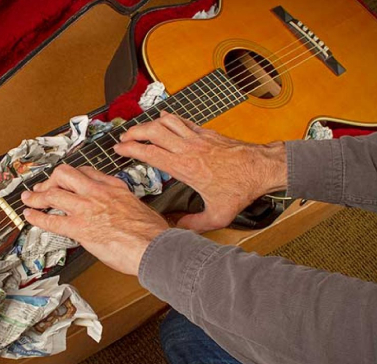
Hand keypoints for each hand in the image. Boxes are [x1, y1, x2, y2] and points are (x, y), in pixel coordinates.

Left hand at [21, 165, 168, 275]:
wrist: (154, 247)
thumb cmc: (152, 233)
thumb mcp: (139, 207)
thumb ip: (122, 205)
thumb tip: (118, 213)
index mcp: (114, 186)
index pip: (86, 171)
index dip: (72, 175)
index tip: (66, 180)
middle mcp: (97, 192)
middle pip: (65, 175)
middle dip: (50, 180)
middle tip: (43, 188)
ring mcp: (87, 208)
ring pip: (53, 193)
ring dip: (36, 196)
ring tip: (28, 198)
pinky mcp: (80, 228)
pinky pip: (51, 220)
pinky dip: (36, 217)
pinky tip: (29, 216)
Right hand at [114, 112, 286, 231]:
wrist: (261, 168)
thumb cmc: (241, 188)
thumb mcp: (217, 214)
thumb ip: (195, 223)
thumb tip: (179, 227)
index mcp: (185, 167)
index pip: (149, 152)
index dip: (130, 148)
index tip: (119, 148)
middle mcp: (188, 148)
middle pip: (153, 131)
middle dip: (134, 131)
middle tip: (124, 136)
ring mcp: (197, 138)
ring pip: (166, 121)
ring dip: (150, 123)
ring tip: (140, 128)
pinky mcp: (206, 133)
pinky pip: (182, 120)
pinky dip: (169, 119)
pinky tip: (164, 121)